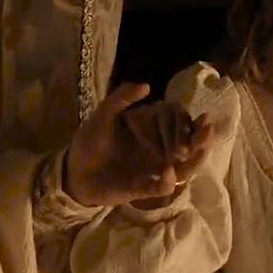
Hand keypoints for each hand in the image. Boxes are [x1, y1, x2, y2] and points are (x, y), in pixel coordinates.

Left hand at [65, 83, 214, 208]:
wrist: (73, 173)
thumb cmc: (89, 141)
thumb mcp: (102, 115)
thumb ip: (121, 98)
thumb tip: (147, 85)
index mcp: (151, 126)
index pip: (177, 120)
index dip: (182, 124)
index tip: (181, 125)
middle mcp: (159, 146)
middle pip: (188, 141)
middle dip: (198, 140)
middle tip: (199, 142)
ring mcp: (154, 168)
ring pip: (184, 165)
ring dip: (194, 160)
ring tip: (196, 155)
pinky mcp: (146, 188)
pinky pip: (162, 187)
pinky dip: (166, 182)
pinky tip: (167, 176)